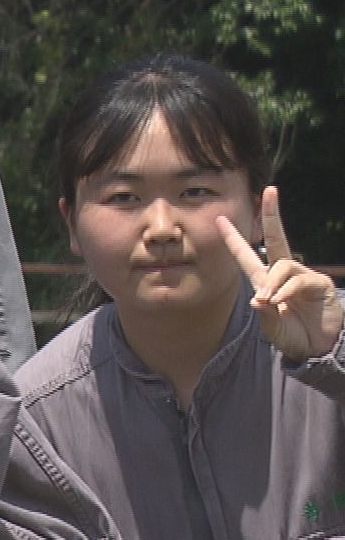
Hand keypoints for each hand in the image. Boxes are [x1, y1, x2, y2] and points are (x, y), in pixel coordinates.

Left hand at [219, 188, 341, 362]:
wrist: (315, 348)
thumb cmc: (291, 335)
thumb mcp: (269, 327)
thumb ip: (262, 312)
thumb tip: (257, 297)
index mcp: (265, 281)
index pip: (247, 255)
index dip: (234, 238)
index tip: (220, 219)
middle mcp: (284, 274)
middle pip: (277, 238)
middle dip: (272, 214)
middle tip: (270, 191)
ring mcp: (303, 276)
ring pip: (282, 266)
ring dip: (272, 283)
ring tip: (269, 301)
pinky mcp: (319, 284)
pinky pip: (298, 280)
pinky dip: (286, 291)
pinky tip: (281, 303)